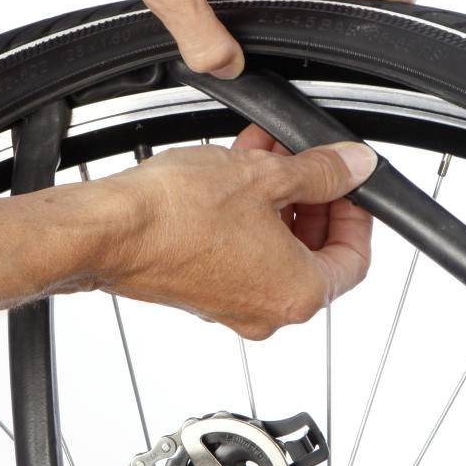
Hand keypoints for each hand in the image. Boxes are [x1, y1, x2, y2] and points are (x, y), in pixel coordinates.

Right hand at [89, 128, 375, 339]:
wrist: (107, 230)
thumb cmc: (176, 216)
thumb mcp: (266, 177)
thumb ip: (322, 172)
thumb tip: (353, 168)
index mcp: (297, 294)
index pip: (354, 260)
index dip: (357, 214)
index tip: (348, 185)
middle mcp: (267, 310)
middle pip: (315, 255)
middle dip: (313, 200)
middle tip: (306, 163)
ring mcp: (231, 305)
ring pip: (274, 249)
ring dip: (277, 199)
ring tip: (265, 155)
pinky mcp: (200, 292)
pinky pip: (241, 252)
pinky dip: (247, 214)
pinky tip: (235, 173)